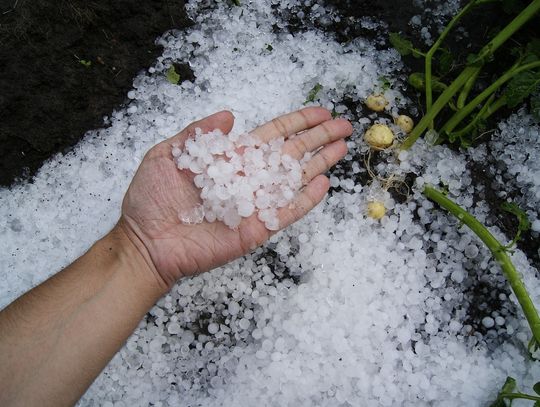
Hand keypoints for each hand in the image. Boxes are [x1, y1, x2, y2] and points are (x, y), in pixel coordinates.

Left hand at [118, 107, 351, 288]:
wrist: (145, 241)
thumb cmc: (151, 199)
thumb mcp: (168, 155)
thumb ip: (198, 133)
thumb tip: (229, 113)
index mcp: (231, 158)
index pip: (272, 136)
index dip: (297, 123)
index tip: (320, 112)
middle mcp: (248, 178)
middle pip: (291, 154)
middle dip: (318, 138)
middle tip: (345, 125)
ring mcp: (255, 204)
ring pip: (294, 180)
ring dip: (319, 164)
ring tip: (343, 148)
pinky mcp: (256, 228)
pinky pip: (286, 212)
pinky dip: (305, 200)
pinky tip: (324, 184)